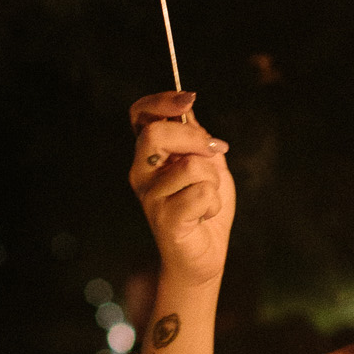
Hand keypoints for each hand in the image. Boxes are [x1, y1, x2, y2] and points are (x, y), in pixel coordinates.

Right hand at [128, 92, 234, 291]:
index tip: (188, 100)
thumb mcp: (207, 163)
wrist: (206, 252)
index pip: (140, 115)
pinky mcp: (164, 219)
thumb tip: (189, 110)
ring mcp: (149, 197)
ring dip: (213, 181)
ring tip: (206, 198)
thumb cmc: (204, 205)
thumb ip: (197, 138)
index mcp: (150, 154)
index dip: (161, 102)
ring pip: (191, 166)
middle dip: (195, 139)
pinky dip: (214, 203)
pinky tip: (204, 215)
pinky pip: (201, 193)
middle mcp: (141, 172)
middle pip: (156, 134)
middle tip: (211, 155)